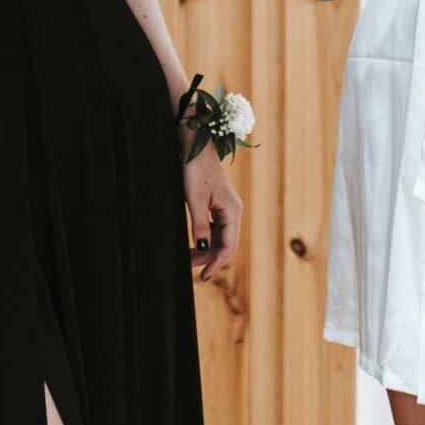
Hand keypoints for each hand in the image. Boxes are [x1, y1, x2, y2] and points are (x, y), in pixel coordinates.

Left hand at [182, 139, 243, 281]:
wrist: (197, 147)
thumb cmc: (196, 170)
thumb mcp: (195, 200)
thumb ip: (200, 225)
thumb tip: (204, 248)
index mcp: (233, 211)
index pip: (228, 245)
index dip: (216, 263)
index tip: (204, 276)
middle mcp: (234, 211)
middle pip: (226, 243)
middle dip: (209, 258)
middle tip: (189, 267)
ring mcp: (228, 208)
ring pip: (221, 236)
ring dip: (207, 249)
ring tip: (189, 257)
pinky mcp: (220, 204)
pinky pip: (217, 227)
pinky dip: (207, 237)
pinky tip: (196, 242)